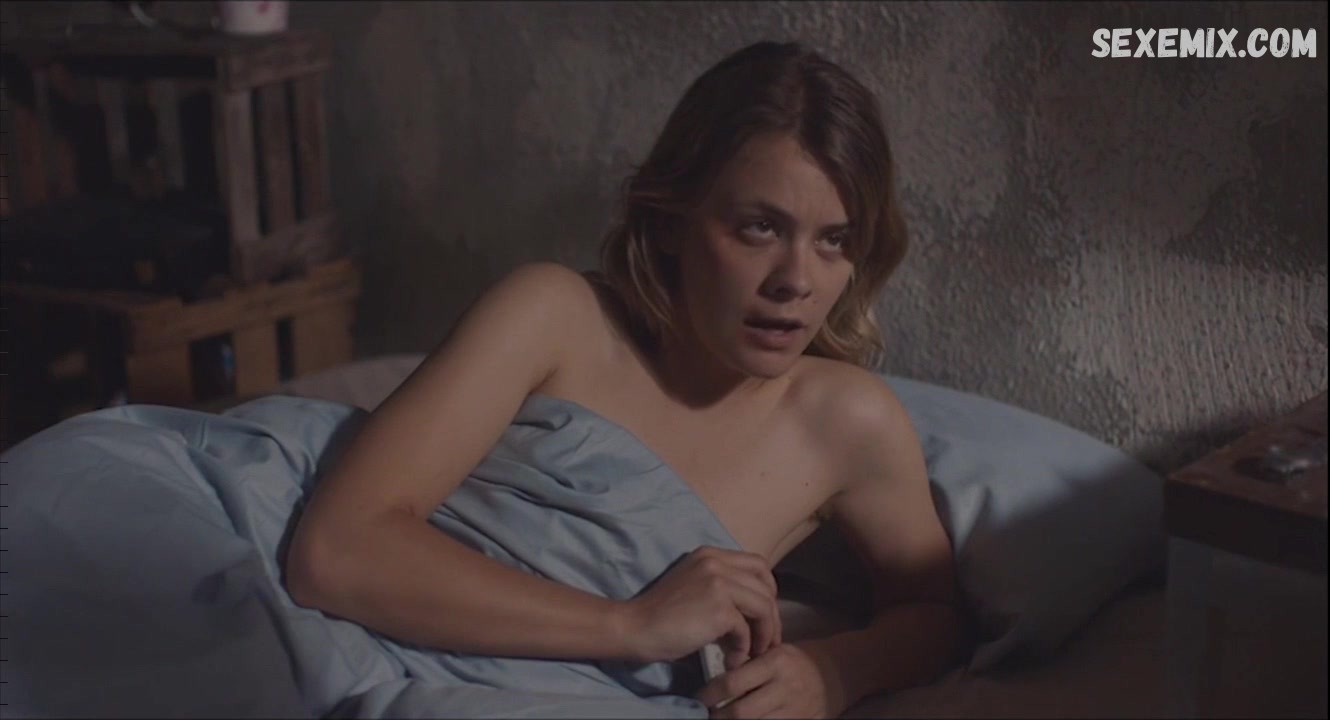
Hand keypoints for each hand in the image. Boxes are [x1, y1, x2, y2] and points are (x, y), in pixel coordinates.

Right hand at [619, 545, 781, 664]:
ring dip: (764, 634)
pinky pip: (747, 630)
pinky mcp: (719, 609)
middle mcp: (717, 563)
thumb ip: (721, 586)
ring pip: (764, 607)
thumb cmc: (660, 614)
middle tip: (766, 640)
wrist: (634, 627)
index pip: (758, 564)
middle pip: (766, 586)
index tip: (763, 614)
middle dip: (772, 616)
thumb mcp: (693, 585)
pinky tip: (733, 659)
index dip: (768, 589)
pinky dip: (744, 648)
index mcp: (711, 554)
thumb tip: (753, 608)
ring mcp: (719, 583)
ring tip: (754, 652)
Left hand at [694, 643, 842, 718]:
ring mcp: (793, 710)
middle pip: (740, 712)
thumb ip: (748, 664)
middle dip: (717, 717)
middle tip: (704, 716)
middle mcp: (784, 688)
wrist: (833, 675)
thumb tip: (713, 682)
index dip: (709, 694)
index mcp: (775, 663)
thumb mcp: (774, 652)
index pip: (733, 683)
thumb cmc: (794, 661)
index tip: (697, 699)